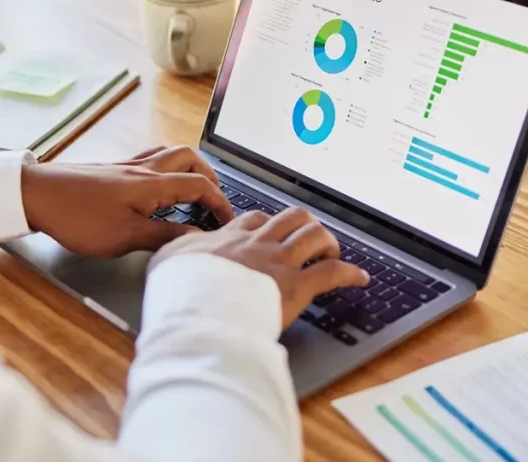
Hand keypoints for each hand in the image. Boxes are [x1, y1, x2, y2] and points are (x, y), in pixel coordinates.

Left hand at [21, 146, 234, 257]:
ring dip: (190, 170)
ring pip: (171, 155)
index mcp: (152, 184)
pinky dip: (167, 170)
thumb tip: (196, 237)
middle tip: (214, 203)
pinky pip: (152, 160)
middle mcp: (144, 169)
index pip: (201, 186)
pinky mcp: (113, 170)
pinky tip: (158, 188)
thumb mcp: (125, 236)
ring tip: (193, 194)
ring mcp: (127, 166)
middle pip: (191, 159)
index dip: (221, 204)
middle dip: (210, 179)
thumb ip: (164, 235)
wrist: (35, 194)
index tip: (228, 222)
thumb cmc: (76, 216)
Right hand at [150, 208, 369, 327]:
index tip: (270, 232)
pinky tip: (359, 278)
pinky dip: (350, 273)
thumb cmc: (181, 289)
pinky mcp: (297, 286)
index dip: (267, 224)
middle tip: (308, 239)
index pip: (254, 219)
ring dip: (327, 242)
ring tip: (331, 253)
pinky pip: (332, 272)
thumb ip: (176, 249)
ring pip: (315, 235)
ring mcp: (280, 262)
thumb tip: (174, 247)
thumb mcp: (167, 260)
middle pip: (292, 218)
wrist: (198, 309)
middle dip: (304, 225)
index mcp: (230, 238)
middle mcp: (259, 243)